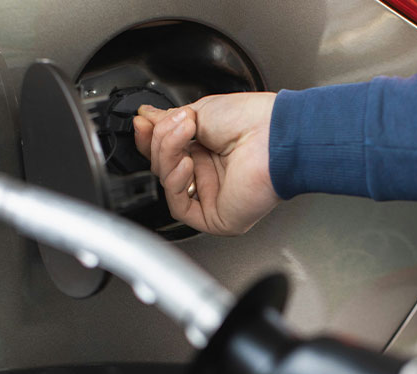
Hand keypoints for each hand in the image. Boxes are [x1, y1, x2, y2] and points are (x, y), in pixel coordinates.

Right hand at [133, 92, 279, 234]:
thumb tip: (146, 119)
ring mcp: (213, 196)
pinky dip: (176, 182)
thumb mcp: (199, 112)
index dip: (150, 138)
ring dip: (169, 154)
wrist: (274, 135)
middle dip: (161, 141)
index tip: (142, 123)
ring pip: (167, 183)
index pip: (165, 151)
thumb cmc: (253, 120)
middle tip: (177, 123)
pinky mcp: (216, 217)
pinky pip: (180, 206)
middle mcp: (210, 173)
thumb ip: (168, 121)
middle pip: (162, 166)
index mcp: (207, 149)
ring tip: (186, 132)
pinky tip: (187, 163)